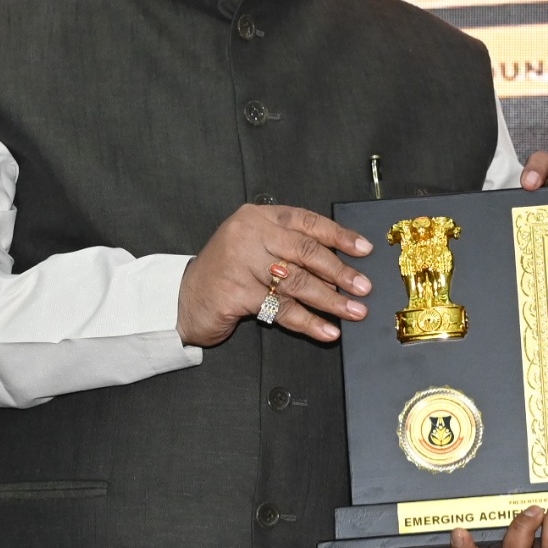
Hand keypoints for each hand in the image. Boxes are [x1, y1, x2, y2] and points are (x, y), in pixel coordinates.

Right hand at [178, 203, 372, 346]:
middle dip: (340, 271)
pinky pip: (281, 309)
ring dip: (330, 300)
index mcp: (258, 218)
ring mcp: (240, 262)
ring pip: (297, 282)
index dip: (339, 235)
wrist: (183, 299)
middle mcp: (249, 234)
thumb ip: (289, 251)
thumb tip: (339, 269)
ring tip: (354, 311)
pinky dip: (308, 322)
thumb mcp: (256, 250)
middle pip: (305, 252)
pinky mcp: (236, 292)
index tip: (364, 249)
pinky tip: (327, 330)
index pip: (306, 222)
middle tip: (364, 287)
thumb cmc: (227, 274)